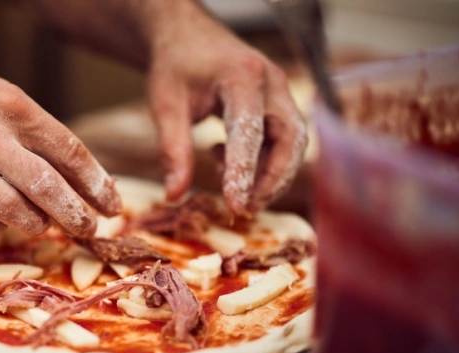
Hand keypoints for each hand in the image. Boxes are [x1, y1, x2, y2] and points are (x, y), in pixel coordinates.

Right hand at [0, 62, 120, 237]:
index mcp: (9, 106)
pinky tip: (1, 218)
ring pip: (12, 212)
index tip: (112, 204)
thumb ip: (40, 135)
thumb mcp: (3, 99)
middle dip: (75, 215)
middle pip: (45, 187)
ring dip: (36, 224)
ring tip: (41, 222)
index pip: (68, 152)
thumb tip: (89, 182)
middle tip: (89, 228)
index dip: (97, 184)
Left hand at [146, 7, 307, 214]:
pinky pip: (283, 141)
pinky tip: (224, 160)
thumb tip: (175, 195)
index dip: (245, 171)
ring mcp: (279, 92)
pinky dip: (262, 162)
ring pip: (292, 143)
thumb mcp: (165, 105)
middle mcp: (271, 83)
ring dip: (270, 175)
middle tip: (244, 209)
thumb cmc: (176, 66)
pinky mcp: (278, 104)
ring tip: (236, 194)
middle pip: (291, 138)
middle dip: (272, 179)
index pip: (251, 131)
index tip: (235, 206)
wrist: (187, 37)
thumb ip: (172, 149)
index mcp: (242, 77)